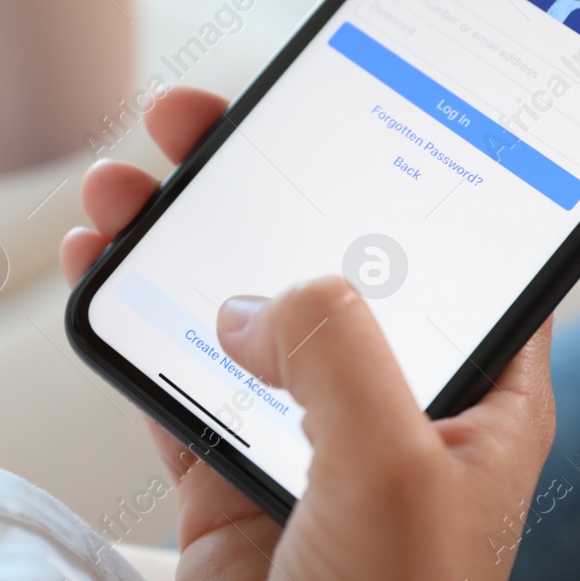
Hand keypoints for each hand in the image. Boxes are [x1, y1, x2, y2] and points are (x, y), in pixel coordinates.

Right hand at [62, 87, 556, 580]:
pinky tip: (100, 270)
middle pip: (325, 258)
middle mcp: (395, 407)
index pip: (453, 250)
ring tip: (122, 182)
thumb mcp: (397, 475)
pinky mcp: (227, 480)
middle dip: (256, 182)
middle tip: (195, 118)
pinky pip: (173, 378)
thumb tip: (263, 297)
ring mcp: (305, 441)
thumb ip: (341, 354)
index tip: (340, 100)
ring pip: (238, 308)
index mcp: (479, 399)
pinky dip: (132, 323)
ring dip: (176, 240)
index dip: (401, 168)